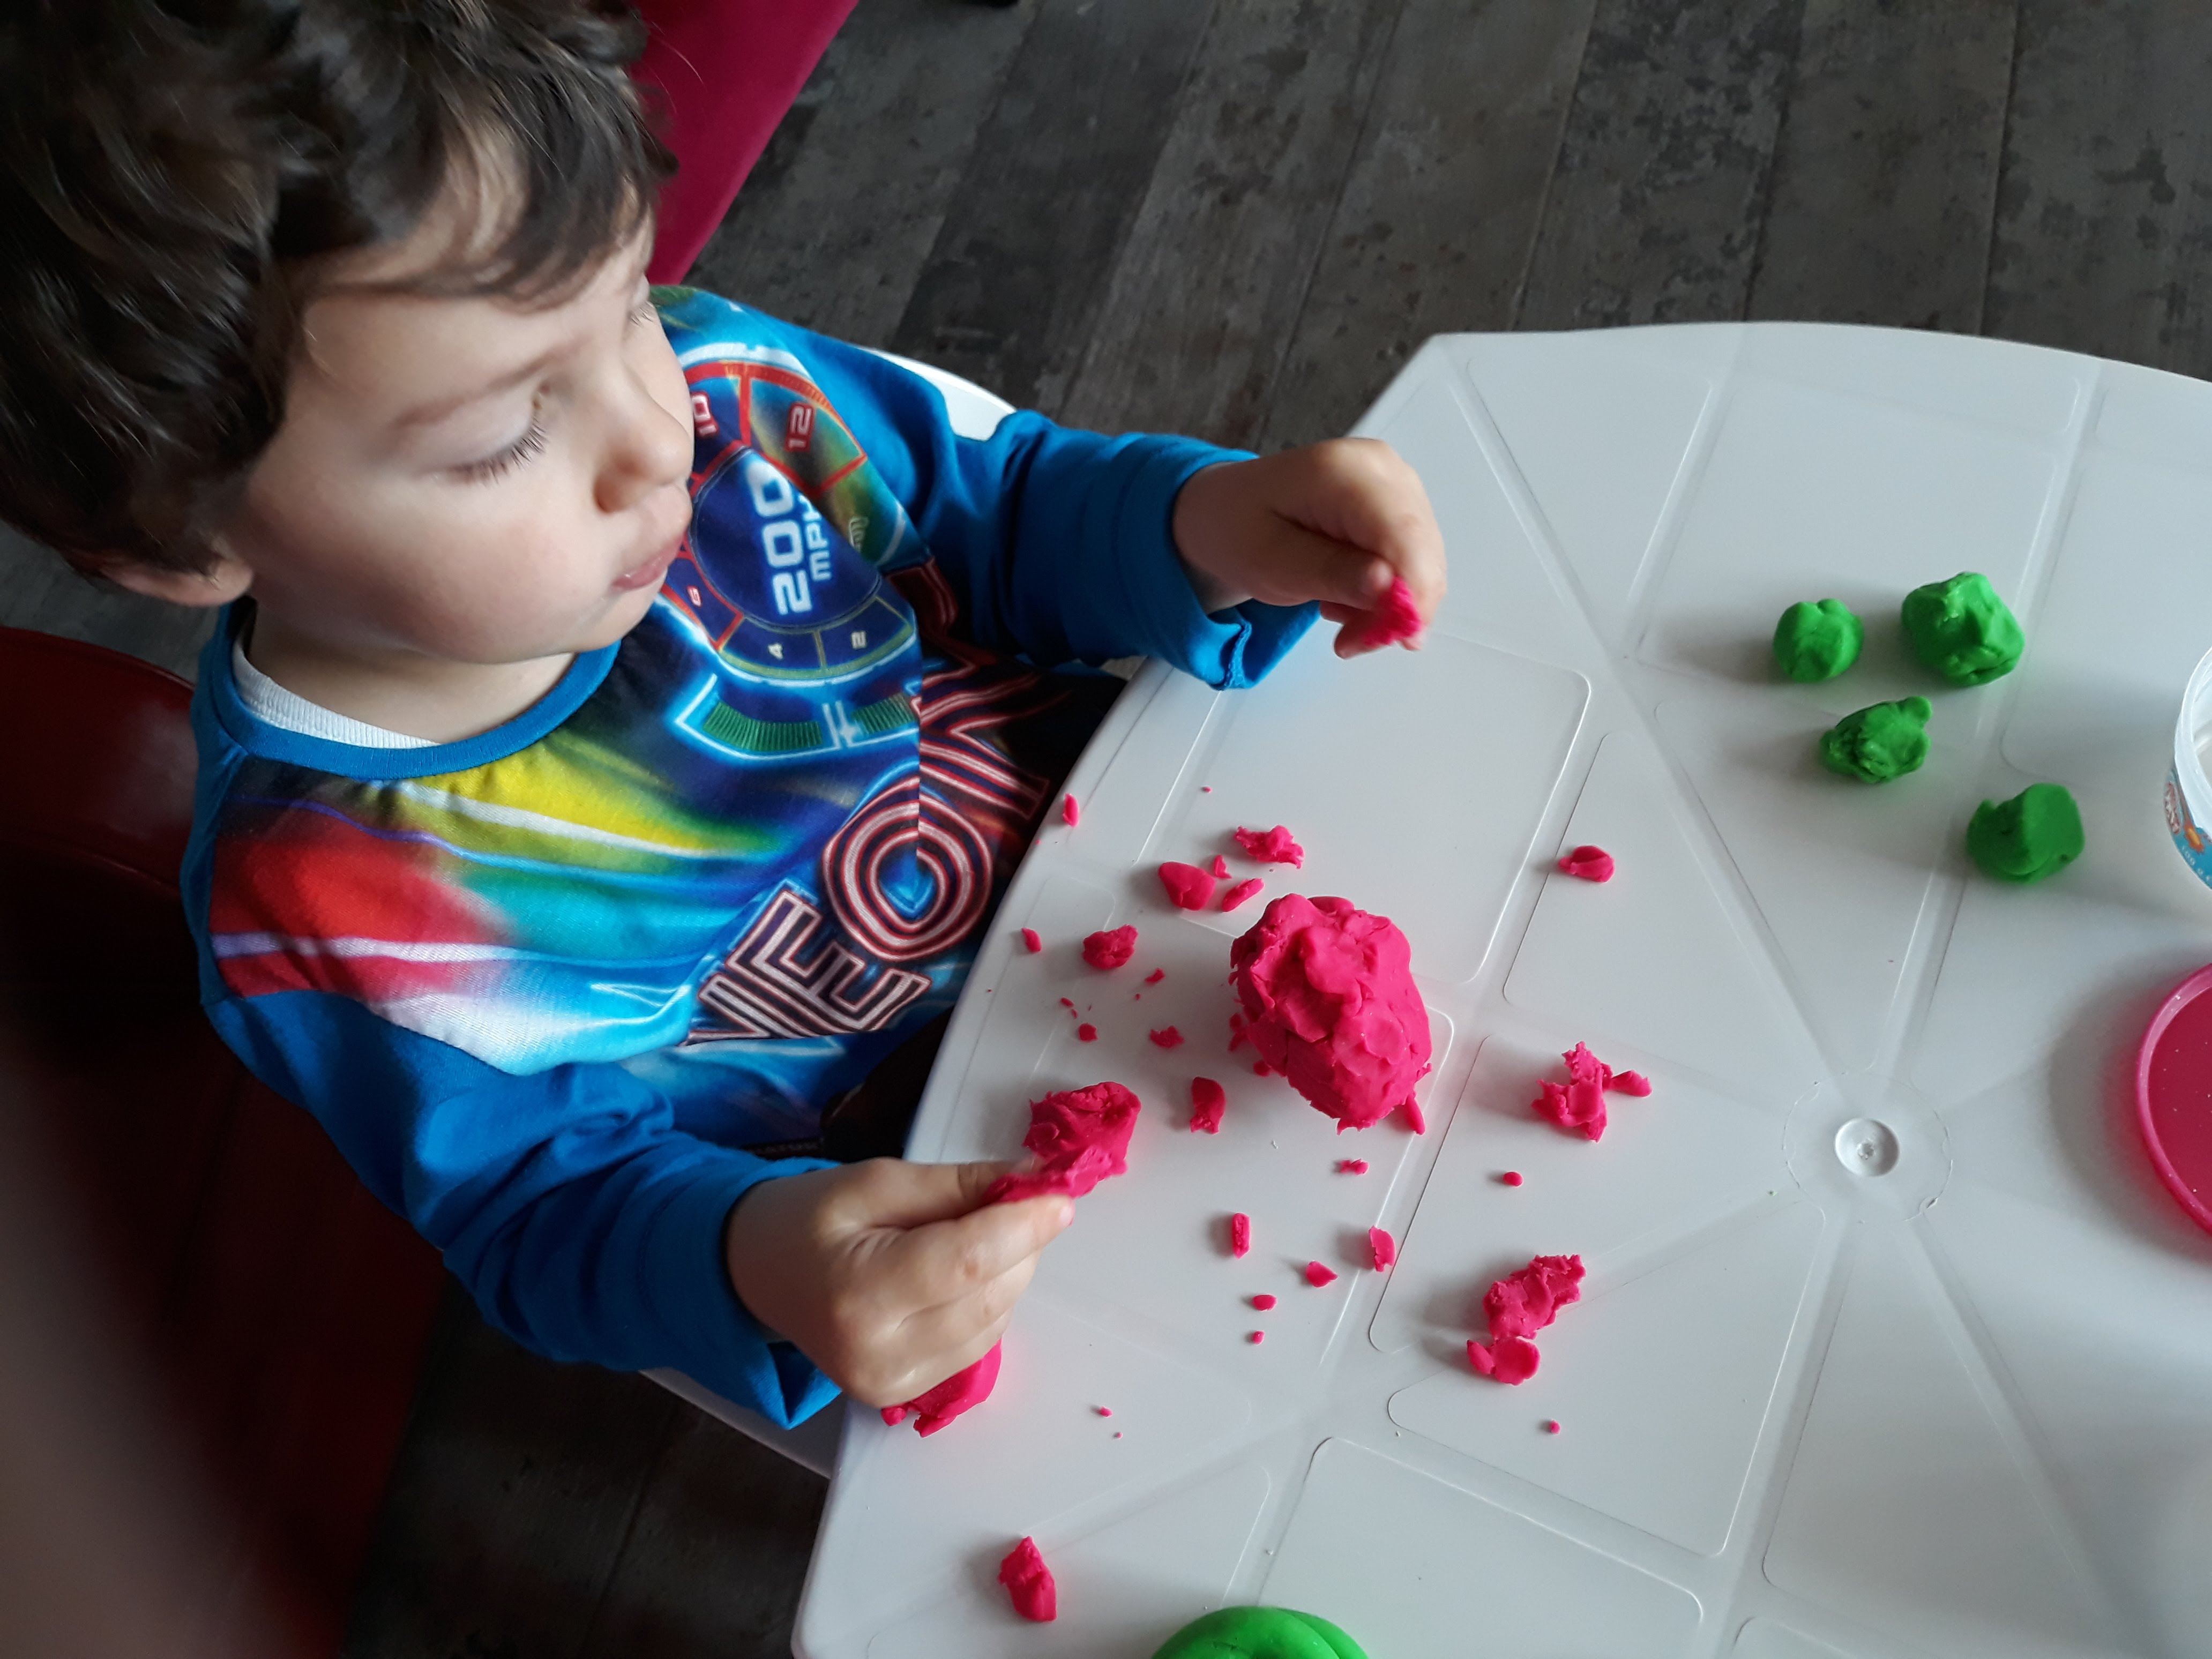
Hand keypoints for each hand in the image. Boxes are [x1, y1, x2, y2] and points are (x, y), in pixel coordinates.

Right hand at [722, 1159, 1072, 1406]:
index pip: (968, 1263)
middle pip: (990, 1295)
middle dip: (1020, 1243)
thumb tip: (1032, 1179)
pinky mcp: (907, 1395)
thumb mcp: (876, 1181)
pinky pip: (980, 1342)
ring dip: (1009, 1271)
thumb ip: (956, 1186)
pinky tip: (965, 1270)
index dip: (1023, 1226)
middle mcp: (880, 1355)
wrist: (757, 1274)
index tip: (1059, 1193)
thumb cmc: (808, 1218)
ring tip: (977, 1230)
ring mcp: (894, 1386)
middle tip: (1015, 1196)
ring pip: (995, 1321)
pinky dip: (990, 1300)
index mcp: (860, 1295)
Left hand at [1171, 438, 1446, 656]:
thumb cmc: (1237, 530)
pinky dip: (1388, 591)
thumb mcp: (1269, 562)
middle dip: (1397, 609)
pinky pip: (1414, 558)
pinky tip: (1348, 593)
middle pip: (1422, 550)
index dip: (1411, 595)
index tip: (1387, 639)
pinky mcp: (1398, 502)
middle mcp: (1380, 467)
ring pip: (1425, 560)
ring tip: (1335, 610)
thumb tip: (1389, 586)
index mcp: (1343, 471)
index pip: (1404, 536)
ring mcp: (1394, 482)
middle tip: (1350, 641)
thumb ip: (1330, 572)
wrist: (1224, 509)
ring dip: (1389, 604)